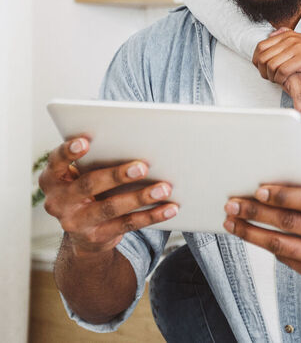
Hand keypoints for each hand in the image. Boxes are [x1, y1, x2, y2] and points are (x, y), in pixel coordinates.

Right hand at [39, 137, 177, 255]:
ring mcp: (76, 222)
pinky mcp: (97, 236)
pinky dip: (152, 215)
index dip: (69, 151)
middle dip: (117, 175)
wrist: (84, 233)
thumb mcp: (83, 175)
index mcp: (53, 179)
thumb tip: (139, 144)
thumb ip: (97, 160)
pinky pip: (128, 224)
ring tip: (164, 188)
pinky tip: (170, 208)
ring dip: (140, 197)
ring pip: (111, 207)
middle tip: (142, 166)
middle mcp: (59, 201)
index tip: (85, 141)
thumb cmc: (89, 188)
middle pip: (89, 184)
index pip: (56, 161)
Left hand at [223, 179, 300, 282]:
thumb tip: (287, 188)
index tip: (259, 190)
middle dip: (258, 213)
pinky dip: (266, 245)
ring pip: (282, 246)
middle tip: (234, 204)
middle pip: (291, 224)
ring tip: (233, 222)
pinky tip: (252, 234)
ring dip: (252, 233)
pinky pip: (285, 258)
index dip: (284, 196)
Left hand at [253, 28, 300, 83]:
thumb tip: (272, 34)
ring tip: (277, 80)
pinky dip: (280, 79)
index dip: (257, 60)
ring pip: (271, 64)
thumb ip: (286, 36)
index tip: (262, 69)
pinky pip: (282, 71)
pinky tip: (284, 82)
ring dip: (271, 76)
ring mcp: (296, 48)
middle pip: (263, 56)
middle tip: (269, 78)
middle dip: (262, 70)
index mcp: (287, 35)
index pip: (261, 46)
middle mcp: (290, 39)